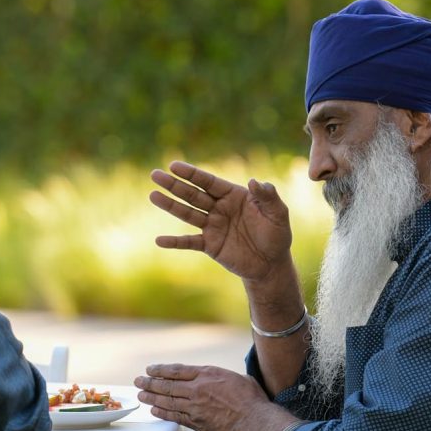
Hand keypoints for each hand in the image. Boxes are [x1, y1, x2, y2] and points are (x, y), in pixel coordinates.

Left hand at [134, 364, 297, 430]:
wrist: (256, 422)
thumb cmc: (252, 401)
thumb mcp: (238, 379)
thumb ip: (221, 378)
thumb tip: (218, 379)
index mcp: (208, 375)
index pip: (177, 371)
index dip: (161, 370)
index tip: (150, 370)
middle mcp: (198, 389)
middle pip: (167, 385)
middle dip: (150, 383)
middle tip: (138, 382)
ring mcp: (195, 407)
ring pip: (167, 401)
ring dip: (151, 398)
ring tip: (140, 396)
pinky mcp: (196, 423)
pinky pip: (174, 417)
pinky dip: (162, 413)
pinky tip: (154, 411)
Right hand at [149, 161, 292, 282]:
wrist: (271, 264)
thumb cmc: (277, 235)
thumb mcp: (278, 214)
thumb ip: (268, 196)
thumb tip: (255, 181)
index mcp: (233, 195)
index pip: (208, 181)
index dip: (191, 174)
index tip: (174, 166)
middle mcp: (219, 208)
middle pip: (193, 194)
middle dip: (174, 185)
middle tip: (155, 174)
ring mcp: (212, 227)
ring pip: (187, 213)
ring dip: (170, 205)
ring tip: (152, 195)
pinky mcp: (210, 245)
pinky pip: (189, 242)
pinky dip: (174, 242)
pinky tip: (159, 240)